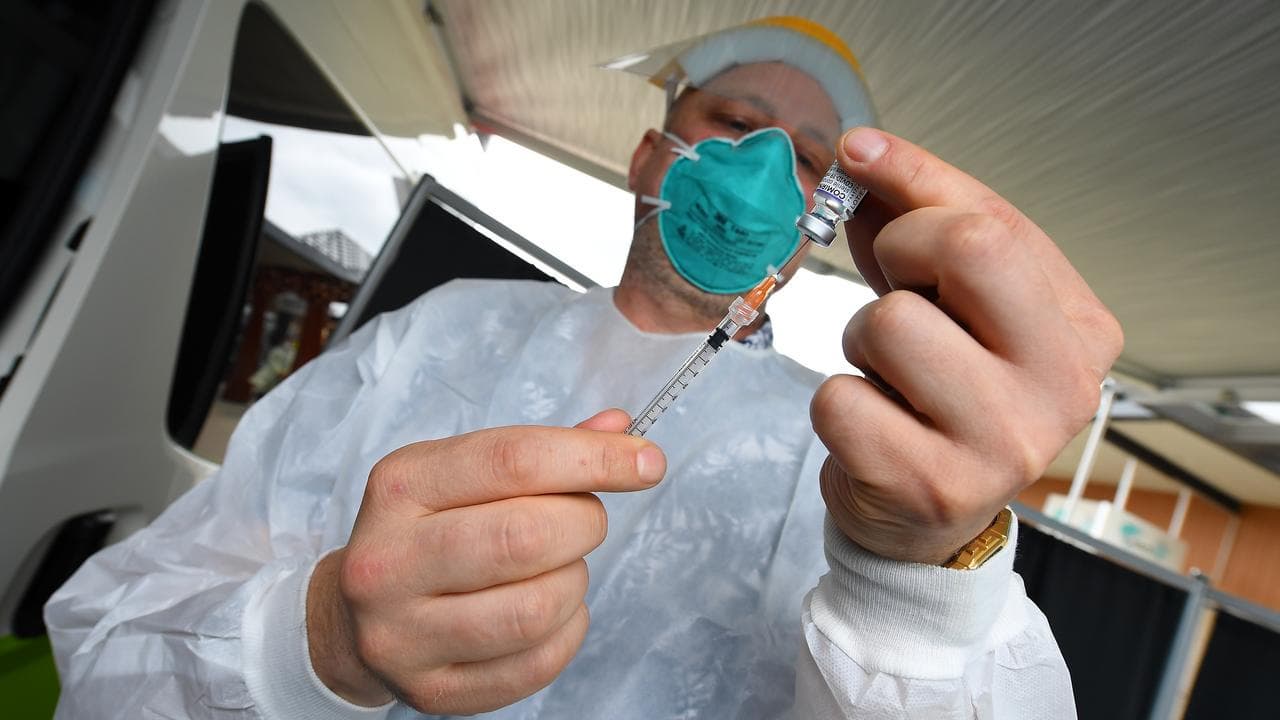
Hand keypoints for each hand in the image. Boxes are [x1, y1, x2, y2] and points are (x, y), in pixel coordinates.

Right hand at [307, 409, 664, 713]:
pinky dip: (568, 631)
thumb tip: (621, 430)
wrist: (354, 616)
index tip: (647, 461)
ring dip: (575, 581)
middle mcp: (388, 560)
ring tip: (559, 567)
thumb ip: (540, 451)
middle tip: (584, 521)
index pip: (513, 460)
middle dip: (584, 522)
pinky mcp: (432, 691)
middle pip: (526, 535)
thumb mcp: (463, 473)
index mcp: (400, 486)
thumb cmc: (429, 531)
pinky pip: (537, 662)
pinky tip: (550, 611)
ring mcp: (403, 634)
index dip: (595, 458)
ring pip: (536, 607)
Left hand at [810, 128, 1122, 564]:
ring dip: (860, 341)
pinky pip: (840, 398)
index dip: (915, 178)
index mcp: (1081, 330)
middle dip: (900, 249)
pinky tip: (871, 426)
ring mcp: (1002, 444)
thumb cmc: (940, 397)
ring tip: (887, 376)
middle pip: (969, 249)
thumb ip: (923, 221)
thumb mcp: (952, 301)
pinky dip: (835, 403)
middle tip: (893, 289)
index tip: (860, 155)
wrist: (927, 521)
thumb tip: (865, 153)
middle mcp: (1061, 386)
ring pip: (889, 324)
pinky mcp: (931, 486)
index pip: (997, 220)